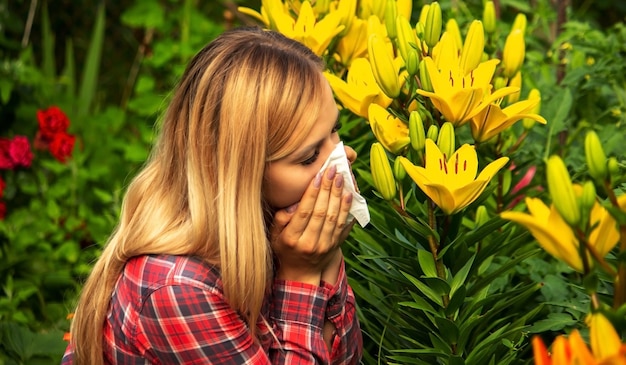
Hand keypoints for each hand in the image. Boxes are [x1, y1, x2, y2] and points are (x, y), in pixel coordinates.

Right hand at [270, 165, 353, 284]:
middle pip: (321, 212)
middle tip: (332, 170)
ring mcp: (325, 246)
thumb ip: (282, 219)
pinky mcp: (335, 246)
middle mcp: (310, 243)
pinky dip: (347, 210)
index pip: (304, 212)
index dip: (312, 192)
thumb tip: (295, 203)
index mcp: (292, 239)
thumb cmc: (285, 249)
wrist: (300, 273)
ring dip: (338, 195)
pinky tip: (349, 195)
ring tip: (341, 178)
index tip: (317, 175)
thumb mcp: (274, 236)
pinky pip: (344, 226)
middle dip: (327, 189)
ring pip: (334, 217)